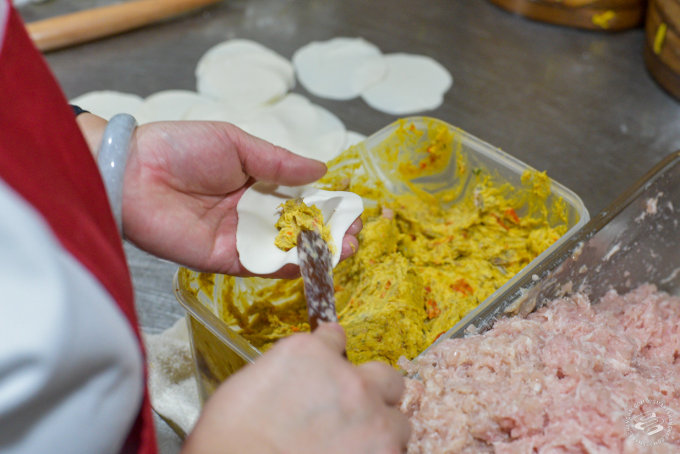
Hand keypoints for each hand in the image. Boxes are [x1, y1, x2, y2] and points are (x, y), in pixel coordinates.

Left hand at [119, 121, 360, 276]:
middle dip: (329, 232)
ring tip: (347, 250)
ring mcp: (237, 237)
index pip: (300, 197)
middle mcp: (250, 212)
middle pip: (298, 226)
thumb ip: (279, 162)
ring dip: (317, 251)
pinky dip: (286, 267)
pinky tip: (312, 262)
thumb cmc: (181, 149)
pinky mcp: (222, 259)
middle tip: (356, 235)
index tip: (353, 208)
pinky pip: (259, 265)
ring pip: (284, 248)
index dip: (327, 204)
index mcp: (255, 182)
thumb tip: (321, 171)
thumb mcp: (237, 144)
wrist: (134, 173)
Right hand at [182, 323, 409, 453]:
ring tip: (355, 448)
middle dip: (374, 393)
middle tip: (355, 412)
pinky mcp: (381, 453)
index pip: (336, 339)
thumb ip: (288, 373)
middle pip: (386, 377)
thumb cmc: (228, 437)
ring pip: (398, 422)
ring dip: (380, 432)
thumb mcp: (251, 383)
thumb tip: (298, 384)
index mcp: (310, 353)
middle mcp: (350, 379)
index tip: (331, 367)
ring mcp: (371, 418)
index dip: (333, 357)